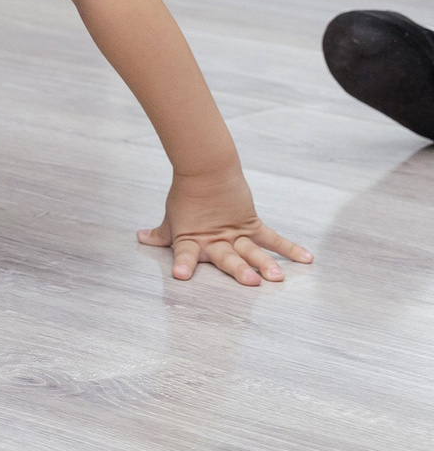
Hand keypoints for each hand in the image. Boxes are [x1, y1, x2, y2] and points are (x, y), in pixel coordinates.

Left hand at [138, 167, 311, 285]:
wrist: (205, 168)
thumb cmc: (185, 195)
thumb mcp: (172, 217)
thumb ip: (161, 234)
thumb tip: (142, 237)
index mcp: (192, 239)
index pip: (184, 254)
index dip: (183, 264)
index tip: (181, 276)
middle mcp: (215, 240)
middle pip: (226, 257)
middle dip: (237, 270)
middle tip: (250, 282)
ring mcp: (235, 233)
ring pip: (252, 251)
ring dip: (264, 264)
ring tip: (276, 277)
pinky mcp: (251, 224)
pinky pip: (273, 238)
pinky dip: (290, 248)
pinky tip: (307, 259)